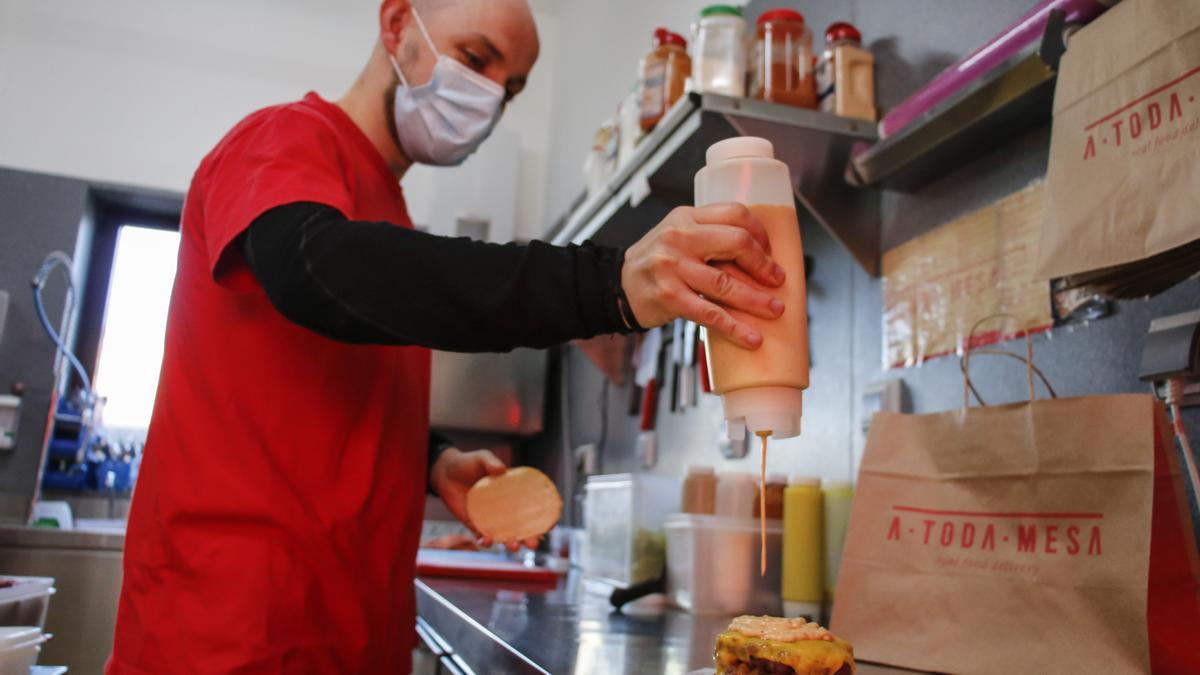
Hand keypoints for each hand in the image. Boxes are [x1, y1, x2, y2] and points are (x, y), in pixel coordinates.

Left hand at [428, 448, 539, 551]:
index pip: (533, 506)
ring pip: (506, 535)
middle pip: (523, 526)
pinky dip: (486, 541)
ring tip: (513, 546)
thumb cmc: (468, 463)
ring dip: (512, 543)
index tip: (551, 523)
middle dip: (531, 538)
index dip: (544, 516)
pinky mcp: (475, 524)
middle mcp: (505, 508)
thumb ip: (491, 463)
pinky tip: (487, 540)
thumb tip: (501, 470)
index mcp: (513, 492)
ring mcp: (491, 518)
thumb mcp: (481, 458)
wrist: (445, 472)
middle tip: (533, 543)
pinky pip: (483, 536)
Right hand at [622, 203, 785, 348]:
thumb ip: (707, 234)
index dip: (759, 232)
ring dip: (756, 300)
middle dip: (763, 264)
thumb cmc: (654, 262)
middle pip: (736, 242)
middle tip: (777, 280)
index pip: (734, 213)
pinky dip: (734, 327)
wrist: (616, 286)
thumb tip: (757, 252)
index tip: (769, 252)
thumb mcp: (676, 234)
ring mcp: (672, 268)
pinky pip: (709, 313)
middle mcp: (679, 238)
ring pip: (726, 283)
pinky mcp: (669, 297)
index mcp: (686, 218)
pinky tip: (751, 337)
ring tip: (774, 310)